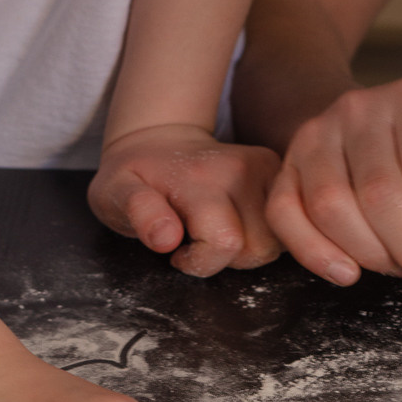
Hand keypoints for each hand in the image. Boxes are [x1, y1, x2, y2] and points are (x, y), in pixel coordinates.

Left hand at [88, 124, 282, 276]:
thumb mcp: (115, 193)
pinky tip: (240, 222)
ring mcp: (267, 168)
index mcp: (201, 178)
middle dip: (229, 258)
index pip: (225, 242)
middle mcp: (242, 168)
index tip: (177, 251)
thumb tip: (166, 238)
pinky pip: (286, 225)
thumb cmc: (135, 176)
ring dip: (250, 248)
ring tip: (218, 230)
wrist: (158, 140)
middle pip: (259, 247)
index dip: (201, 261)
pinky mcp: (279, 171)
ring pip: (278, 240)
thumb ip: (139, 213)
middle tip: (199, 240)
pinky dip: (267, 233)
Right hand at [265, 78, 401, 293]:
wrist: (359, 132)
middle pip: (378, 192)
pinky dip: (314, 252)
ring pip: (331, 206)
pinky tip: (347, 273)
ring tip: (399, 269)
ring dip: (370, 254)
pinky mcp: (284, 167)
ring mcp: (315, 136)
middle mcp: (359, 109)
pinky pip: (285, 214)